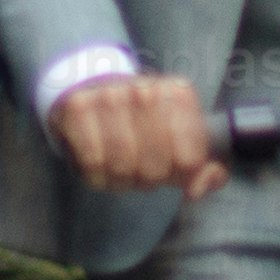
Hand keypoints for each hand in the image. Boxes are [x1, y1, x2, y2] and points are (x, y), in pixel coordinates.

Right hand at [46, 68, 223, 197]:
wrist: (94, 88)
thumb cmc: (143, 122)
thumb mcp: (181, 140)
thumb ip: (202, 170)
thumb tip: (195, 191)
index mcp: (179, 94)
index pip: (188, 161)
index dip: (177, 176)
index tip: (169, 167)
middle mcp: (145, 90)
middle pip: (154, 169)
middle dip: (147, 179)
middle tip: (140, 167)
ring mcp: (110, 95)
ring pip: (122, 168)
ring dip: (120, 179)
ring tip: (119, 164)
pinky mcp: (77, 106)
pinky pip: (92, 163)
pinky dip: (96, 174)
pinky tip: (99, 160)